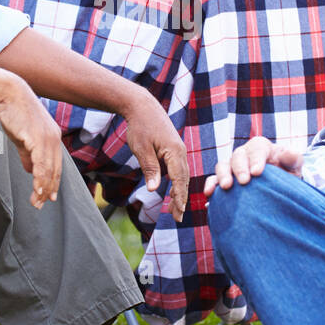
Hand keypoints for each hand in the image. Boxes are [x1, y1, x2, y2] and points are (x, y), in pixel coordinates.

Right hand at [0, 70, 65, 208]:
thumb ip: (28, 154)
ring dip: (42, 188)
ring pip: (48, 170)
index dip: (53, 182)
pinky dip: (40, 178)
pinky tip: (37, 189)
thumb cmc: (14, 113)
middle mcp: (54, 139)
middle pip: (54, 170)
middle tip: (40, 204)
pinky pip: (41, 163)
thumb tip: (31, 171)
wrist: (9, 93)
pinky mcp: (37, 138)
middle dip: (48, 189)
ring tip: (36, 202)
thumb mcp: (23, 137)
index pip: (56, 165)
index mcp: (53, 138)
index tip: (48, 196)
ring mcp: (47, 138)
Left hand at [122, 91, 188, 221]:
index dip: (179, 197)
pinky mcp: (174, 149)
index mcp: (174, 152)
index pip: (179, 180)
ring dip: (180, 192)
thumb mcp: (141, 149)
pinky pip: (179, 169)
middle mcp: (180, 151)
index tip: (178, 213)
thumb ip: (150, 169)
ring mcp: (179, 150)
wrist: (143, 106)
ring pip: (182, 175)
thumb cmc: (140, 127)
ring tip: (177, 209)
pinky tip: (174, 191)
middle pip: (184, 180)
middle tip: (178, 218)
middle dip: (181, 199)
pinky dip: (178, 182)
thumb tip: (154, 189)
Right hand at [204, 136, 302, 197]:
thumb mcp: (294, 164)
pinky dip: (210, 186)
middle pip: (237, 156)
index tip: (258, 173)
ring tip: (226, 187)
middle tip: (244, 182)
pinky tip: (209, 195)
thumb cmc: (287, 171)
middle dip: (239, 168)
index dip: (256, 159)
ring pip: (222, 166)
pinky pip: (213, 180)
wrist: (280, 185)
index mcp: (260, 147)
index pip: (256, 149)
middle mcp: (244, 154)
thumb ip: (293, 158)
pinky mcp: (224, 179)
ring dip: (222, 175)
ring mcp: (232, 166)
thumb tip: (287, 153)